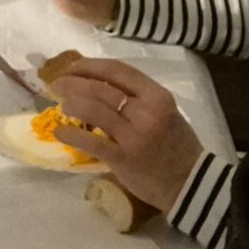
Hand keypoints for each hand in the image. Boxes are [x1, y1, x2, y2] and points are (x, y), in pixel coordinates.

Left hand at [46, 60, 204, 212]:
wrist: (190, 182)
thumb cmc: (176, 145)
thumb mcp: (164, 111)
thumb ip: (137, 97)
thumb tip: (98, 83)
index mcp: (157, 96)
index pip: (118, 71)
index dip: (90, 66)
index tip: (73, 67)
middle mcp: (146, 112)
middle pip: (101, 88)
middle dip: (74, 83)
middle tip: (58, 84)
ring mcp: (134, 136)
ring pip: (94, 110)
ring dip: (71, 103)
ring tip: (60, 104)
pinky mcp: (124, 159)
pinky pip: (92, 142)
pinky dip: (71, 135)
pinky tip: (59, 132)